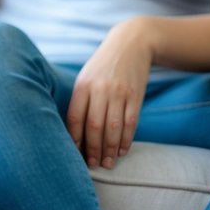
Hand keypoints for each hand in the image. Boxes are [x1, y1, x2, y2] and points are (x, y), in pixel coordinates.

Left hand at [67, 19, 151, 168]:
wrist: (131, 44)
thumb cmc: (102, 66)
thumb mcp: (86, 77)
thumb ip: (80, 100)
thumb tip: (73, 132)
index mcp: (83, 85)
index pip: (75, 117)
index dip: (74, 139)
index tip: (74, 154)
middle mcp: (100, 89)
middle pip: (94, 126)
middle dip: (92, 149)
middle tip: (92, 165)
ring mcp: (119, 93)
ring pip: (114, 128)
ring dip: (109, 149)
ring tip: (107, 163)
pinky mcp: (136, 96)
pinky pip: (131, 123)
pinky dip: (126, 140)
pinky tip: (121, 151)